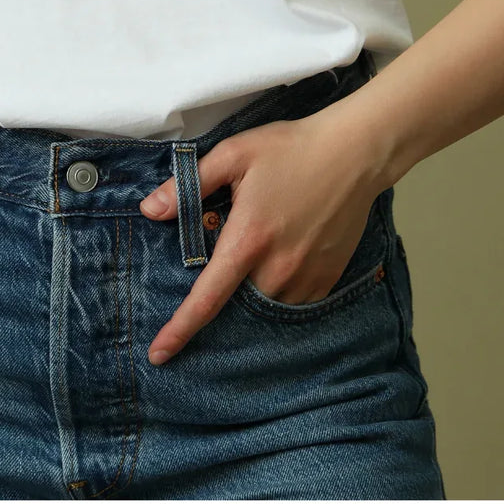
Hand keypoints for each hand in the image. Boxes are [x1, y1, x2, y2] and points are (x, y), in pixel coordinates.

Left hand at [137, 105, 398, 364]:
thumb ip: (189, 185)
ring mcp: (306, 277)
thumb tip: (149, 210)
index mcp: (248, 240)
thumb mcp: (233, 155)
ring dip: (253, 287)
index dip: (180, 329)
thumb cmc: (290, 148)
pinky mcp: (328, 278)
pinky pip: (294, 300)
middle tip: (233, 248)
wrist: (355, 152)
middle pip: (237, 300)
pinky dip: (280, 287)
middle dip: (226, 287)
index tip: (159, 355)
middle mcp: (277, 268)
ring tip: (262, 247)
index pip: (207, 299)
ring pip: (266, 302)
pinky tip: (283, 255)